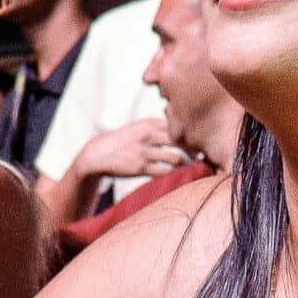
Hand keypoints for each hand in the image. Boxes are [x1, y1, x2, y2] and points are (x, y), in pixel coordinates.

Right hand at [74, 118, 188, 182]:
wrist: (98, 154)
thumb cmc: (124, 141)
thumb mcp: (140, 127)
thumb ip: (159, 128)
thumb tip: (181, 131)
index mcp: (149, 123)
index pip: (178, 126)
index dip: (190, 134)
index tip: (197, 140)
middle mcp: (148, 136)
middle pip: (181, 141)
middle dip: (193, 149)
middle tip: (199, 154)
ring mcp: (145, 152)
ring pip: (176, 157)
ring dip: (186, 163)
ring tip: (191, 165)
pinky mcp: (140, 167)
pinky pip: (164, 171)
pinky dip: (173, 173)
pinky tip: (176, 173)